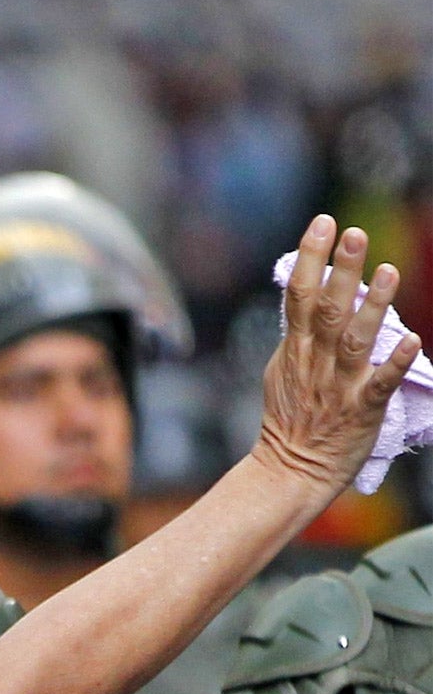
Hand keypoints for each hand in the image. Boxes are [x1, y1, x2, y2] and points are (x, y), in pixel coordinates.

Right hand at [254, 215, 421, 504]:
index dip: (311, 257)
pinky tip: (412, 340)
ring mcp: (338, 386)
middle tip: (354, 233)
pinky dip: (395, 363)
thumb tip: (300, 295)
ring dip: (373, 307)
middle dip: (341, 271)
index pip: (299, 296)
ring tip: (389, 272)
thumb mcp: (281, 370)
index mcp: (295, 350)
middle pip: (327, 310)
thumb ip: (295, 334)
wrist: (290, 472)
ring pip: (355, 341)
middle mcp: (315, 363)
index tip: (323, 222)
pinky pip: (379, 385)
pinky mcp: (360, 411)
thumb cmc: (289, 421)